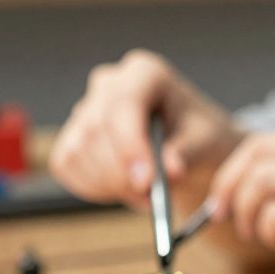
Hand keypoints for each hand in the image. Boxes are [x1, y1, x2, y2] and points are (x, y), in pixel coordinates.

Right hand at [49, 50, 237, 208]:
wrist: (187, 146)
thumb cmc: (198, 135)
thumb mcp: (207, 140)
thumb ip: (189, 152)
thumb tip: (171, 171)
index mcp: (145, 73)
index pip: (124, 104)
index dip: (130, 145)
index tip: (146, 182)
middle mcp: (108, 84)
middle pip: (96, 130)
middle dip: (121, 175)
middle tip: (151, 201)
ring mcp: (85, 109)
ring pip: (78, 151)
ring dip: (110, 185)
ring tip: (146, 195)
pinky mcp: (71, 136)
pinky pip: (67, 166)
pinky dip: (94, 188)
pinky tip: (123, 190)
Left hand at [206, 124, 274, 250]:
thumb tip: (227, 192)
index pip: (262, 143)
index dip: (231, 174)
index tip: (221, 201)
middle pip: (257, 163)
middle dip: (234, 198)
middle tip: (240, 225)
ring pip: (261, 185)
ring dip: (254, 219)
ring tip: (269, 235)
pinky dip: (271, 235)